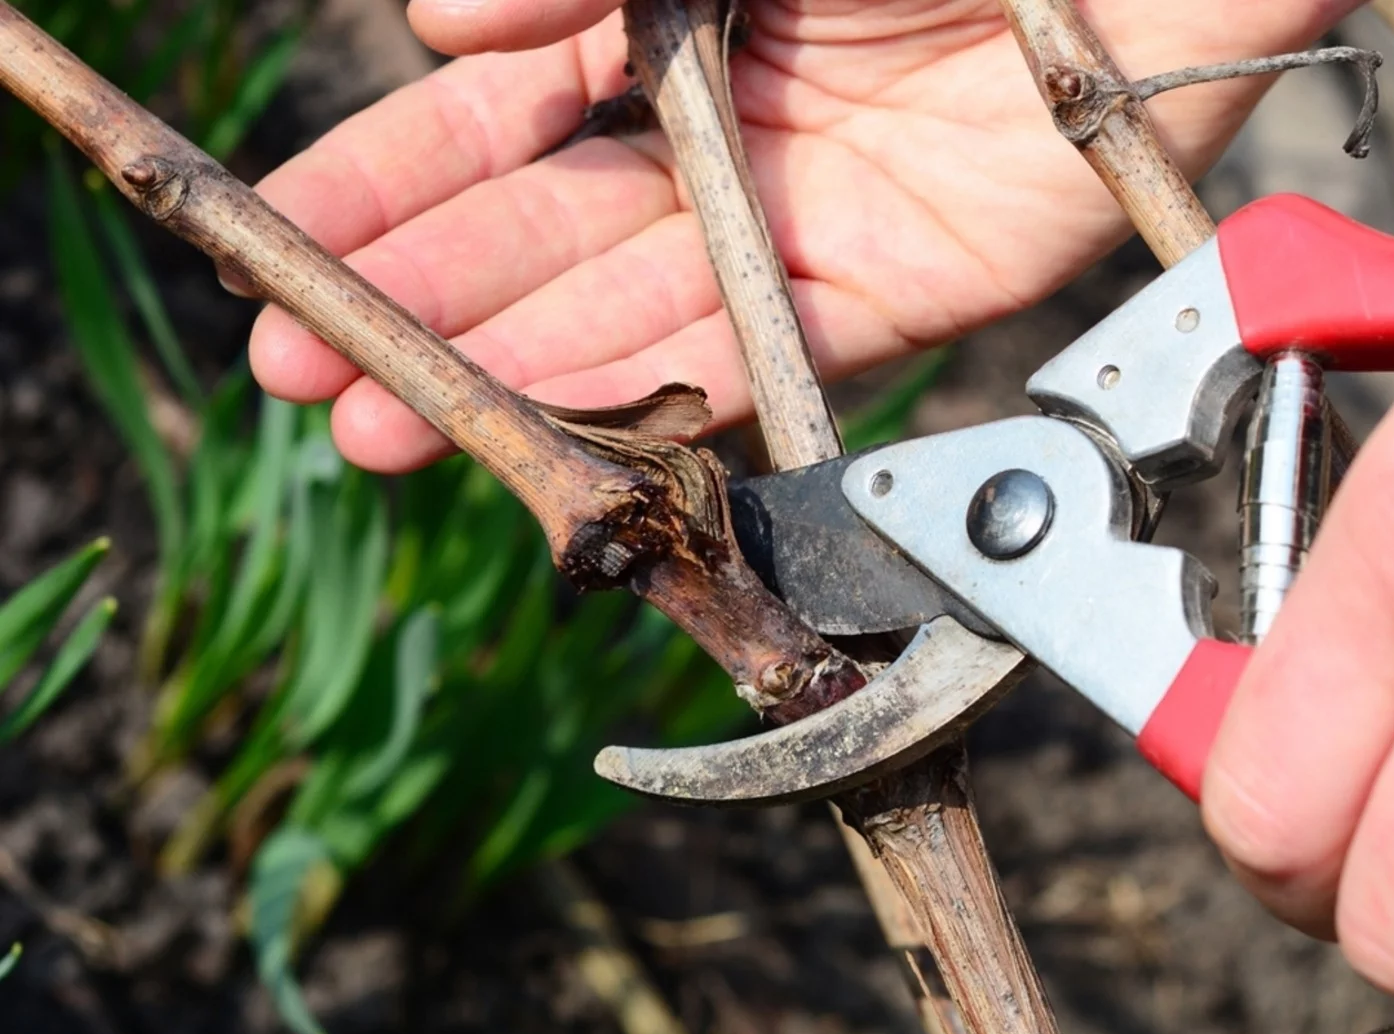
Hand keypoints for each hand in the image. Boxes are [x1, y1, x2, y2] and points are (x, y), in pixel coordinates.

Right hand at [246, 0, 1352, 472]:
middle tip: (302, 376)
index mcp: (681, 22)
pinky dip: (662, 386)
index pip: (500, 114)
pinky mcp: (916, 283)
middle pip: (551, 231)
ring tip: (384, 432)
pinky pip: (767, 350)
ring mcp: (819, 213)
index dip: (390, 183)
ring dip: (512, 369)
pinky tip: (551, 418)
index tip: (277, 246)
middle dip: (422, 301)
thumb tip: (434, 24)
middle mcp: (735, 127)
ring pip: (639, 310)